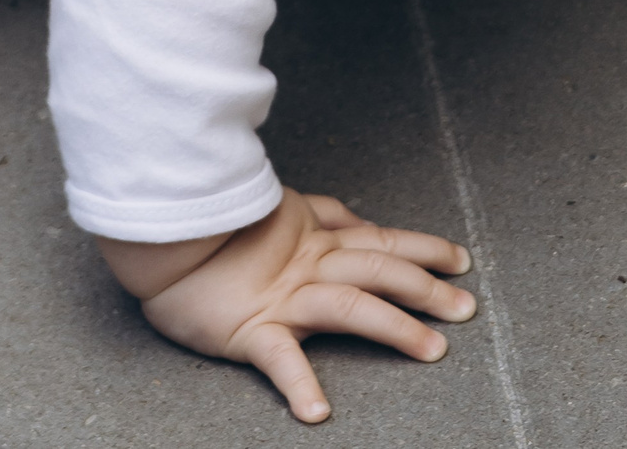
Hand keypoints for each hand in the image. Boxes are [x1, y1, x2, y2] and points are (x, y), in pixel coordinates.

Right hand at [96, 189, 475, 423]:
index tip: (461, 260)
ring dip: (395, 327)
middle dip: (428, 288)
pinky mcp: (251, 329)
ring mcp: (282, 296)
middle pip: (380, 269)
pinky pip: (278, 359)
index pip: (382, 240)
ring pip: (350, 305)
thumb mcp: (278, 212)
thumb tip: (358, 219)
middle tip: (467, 308)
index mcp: (314, 239)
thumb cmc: (214, 231)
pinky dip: (299, 386)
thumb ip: (321, 215)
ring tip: (432, 350)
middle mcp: (308, 265)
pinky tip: (318, 413)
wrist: (159, 239)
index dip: (425, 247)